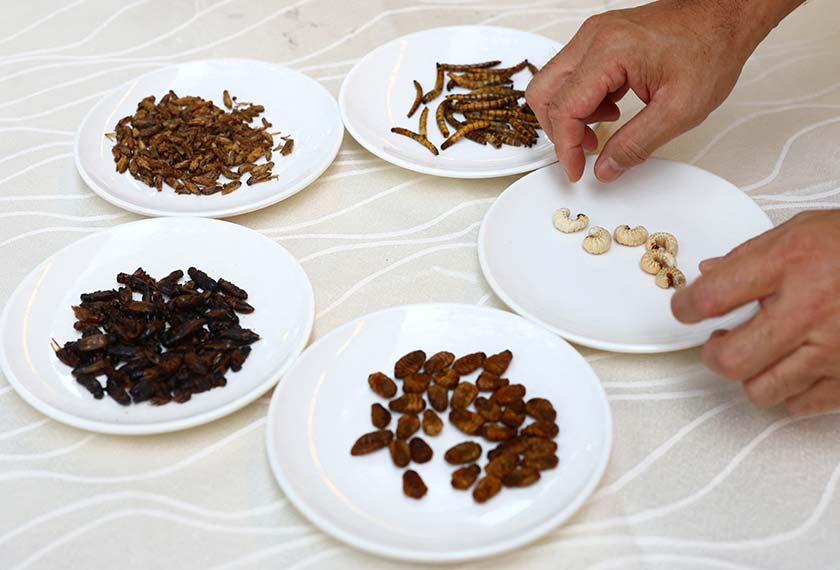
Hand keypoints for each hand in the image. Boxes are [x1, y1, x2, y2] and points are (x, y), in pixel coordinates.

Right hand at [525, 0, 801, 182]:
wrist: (726, 16)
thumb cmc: (710, 49)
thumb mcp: (679, 111)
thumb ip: (636, 145)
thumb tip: (605, 168)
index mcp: (610, 51)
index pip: (564, 108)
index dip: (566, 147)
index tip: (576, 169)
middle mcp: (593, 37)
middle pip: (544, 92)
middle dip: (558, 131)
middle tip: (583, 153)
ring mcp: (594, 35)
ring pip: (554, 83)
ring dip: (570, 115)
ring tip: (605, 128)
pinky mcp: (600, 39)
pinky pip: (571, 74)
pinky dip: (582, 100)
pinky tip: (611, 110)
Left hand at [671, 211, 839, 414]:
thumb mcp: (799, 231)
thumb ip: (748, 256)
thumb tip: (709, 274)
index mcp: (789, 265)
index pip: (711, 297)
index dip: (685, 307)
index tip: (685, 309)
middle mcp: (810, 310)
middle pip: (731, 359)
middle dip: (715, 353)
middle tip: (721, 341)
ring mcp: (834, 349)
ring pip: (762, 389)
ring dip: (752, 373)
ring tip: (762, 352)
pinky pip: (801, 404)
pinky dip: (791, 390)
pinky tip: (796, 365)